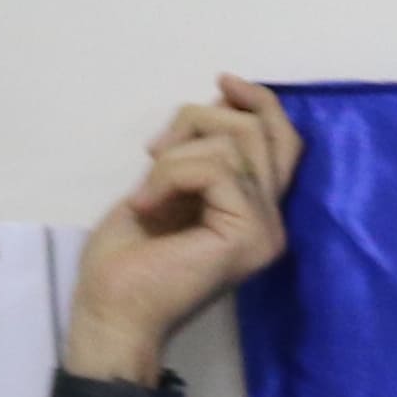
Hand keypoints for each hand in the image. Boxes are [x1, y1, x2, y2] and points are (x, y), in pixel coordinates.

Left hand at [63, 77, 306, 382]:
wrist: (111, 313)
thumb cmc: (127, 261)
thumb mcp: (165, 185)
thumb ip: (200, 153)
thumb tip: (222, 103)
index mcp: (257, 210)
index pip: (285, 141)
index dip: (259, 103)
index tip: (221, 83)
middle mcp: (273, 220)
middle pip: (261, 131)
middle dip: (198, 121)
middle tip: (154, 152)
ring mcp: (266, 230)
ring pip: (236, 144)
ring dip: (175, 155)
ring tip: (147, 192)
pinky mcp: (249, 235)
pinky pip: (216, 169)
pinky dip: (171, 175)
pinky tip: (147, 205)